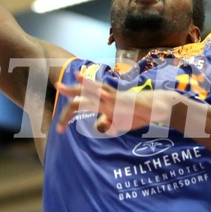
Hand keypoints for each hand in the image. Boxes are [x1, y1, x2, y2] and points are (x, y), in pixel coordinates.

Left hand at [55, 73, 175, 136]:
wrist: (154, 108)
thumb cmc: (136, 114)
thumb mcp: (118, 122)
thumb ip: (107, 121)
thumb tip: (99, 126)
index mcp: (101, 103)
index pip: (81, 105)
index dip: (68, 115)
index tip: (59, 129)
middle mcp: (105, 98)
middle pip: (84, 93)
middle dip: (70, 90)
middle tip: (57, 86)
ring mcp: (113, 98)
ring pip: (96, 89)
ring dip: (84, 86)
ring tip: (72, 82)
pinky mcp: (122, 101)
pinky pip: (111, 96)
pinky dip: (103, 92)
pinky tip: (97, 90)